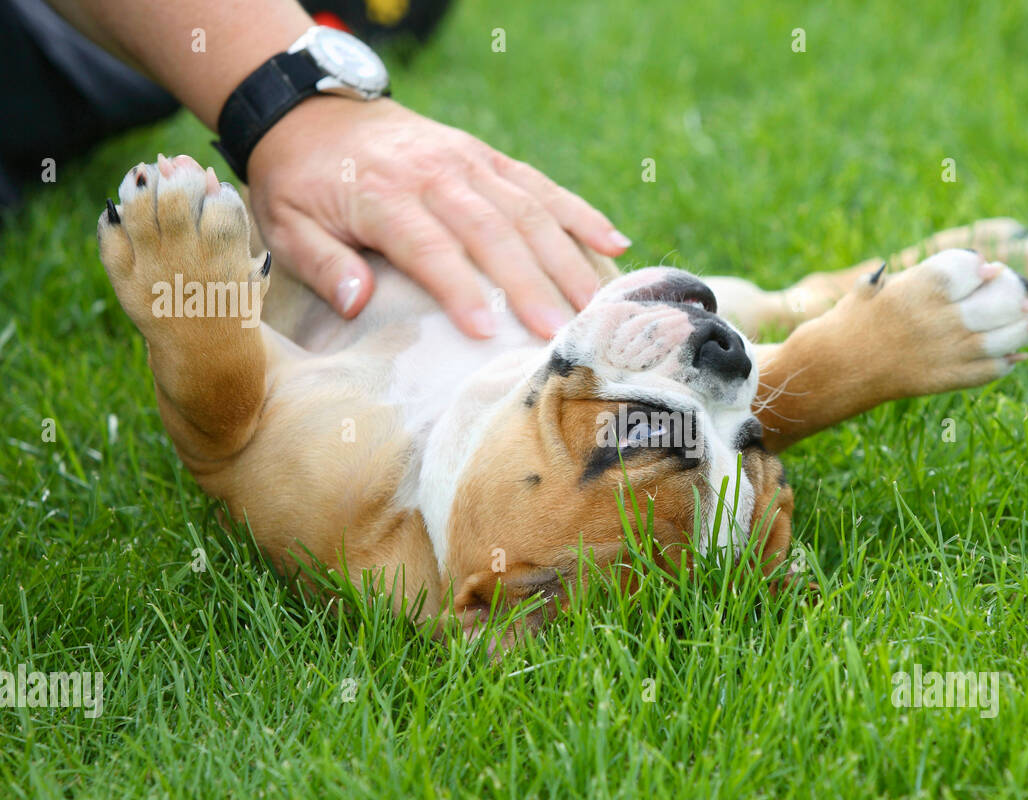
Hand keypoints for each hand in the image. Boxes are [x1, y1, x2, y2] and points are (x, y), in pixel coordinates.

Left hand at [245, 96, 630, 337]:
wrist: (313, 111)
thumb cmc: (301, 184)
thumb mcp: (284, 225)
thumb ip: (321, 264)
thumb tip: (356, 302)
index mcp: (382, 194)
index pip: (428, 245)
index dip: (459, 289)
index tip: (487, 333)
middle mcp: (434, 172)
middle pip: (492, 230)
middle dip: (530, 284)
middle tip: (561, 333)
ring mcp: (467, 160)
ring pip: (527, 208)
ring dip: (566, 258)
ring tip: (595, 304)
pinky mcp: (487, 157)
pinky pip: (540, 184)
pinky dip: (580, 213)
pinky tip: (615, 244)